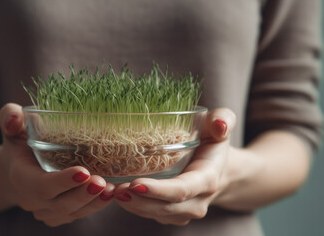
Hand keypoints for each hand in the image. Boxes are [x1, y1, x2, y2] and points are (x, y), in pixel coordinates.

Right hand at [0, 103, 114, 225]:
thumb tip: (14, 117)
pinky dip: (94, 206)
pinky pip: (77, 215)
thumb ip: (10, 116)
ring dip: (94, 203)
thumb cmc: (19, 142)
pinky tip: (110, 194)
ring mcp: (44, 210)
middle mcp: (31, 199)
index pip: (41, 185)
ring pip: (71, 212)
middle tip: (103, 182)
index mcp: (21, 176)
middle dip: (83, 194)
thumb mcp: (13, 127)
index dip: (62, 181)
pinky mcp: (57, 215)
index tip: (84, 172)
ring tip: (113, 189)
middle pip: (60, 203)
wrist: (16, 167)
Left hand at [113, 108, 235, 225]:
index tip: (135, 184)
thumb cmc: (213, 143)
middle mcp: (197, 202)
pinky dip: (133, 206)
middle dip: (138, 200)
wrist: (220, 169)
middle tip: (114, 189)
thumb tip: (220, 125)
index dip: (158, 190)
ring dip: (132, 206)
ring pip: (155, 214)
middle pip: (165, 207)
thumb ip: (223, 119)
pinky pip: (151, 215)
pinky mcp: (172, 215)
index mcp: (207, 180)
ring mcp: (184, 212)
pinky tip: (116, 194)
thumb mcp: (218, 127)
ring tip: (110, 192)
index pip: (181, 190)